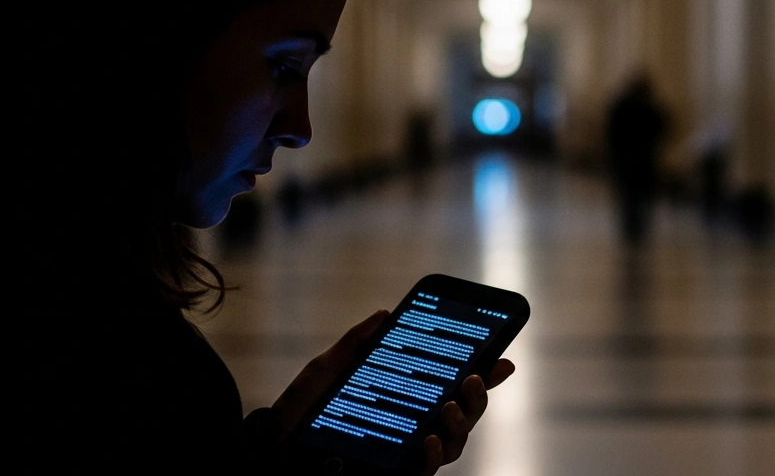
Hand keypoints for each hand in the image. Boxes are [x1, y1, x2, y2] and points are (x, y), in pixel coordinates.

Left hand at [268, 310, 516, 474]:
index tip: (502, 359)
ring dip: (460, 422)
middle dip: (477, 396)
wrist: (272, 448)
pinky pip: (426, 471)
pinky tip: (427, 439)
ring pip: (454, 443)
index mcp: (406, 399)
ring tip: (448, 403)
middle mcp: (413, 427)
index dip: (482, 375)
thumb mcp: (329, 369)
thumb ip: (358, 343)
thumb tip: (385, 315)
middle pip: (462, 414)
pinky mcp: (394, 473)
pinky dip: (432, 454)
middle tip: (471, 376)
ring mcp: (406, 453)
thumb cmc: (301, 411)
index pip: (451, 386)